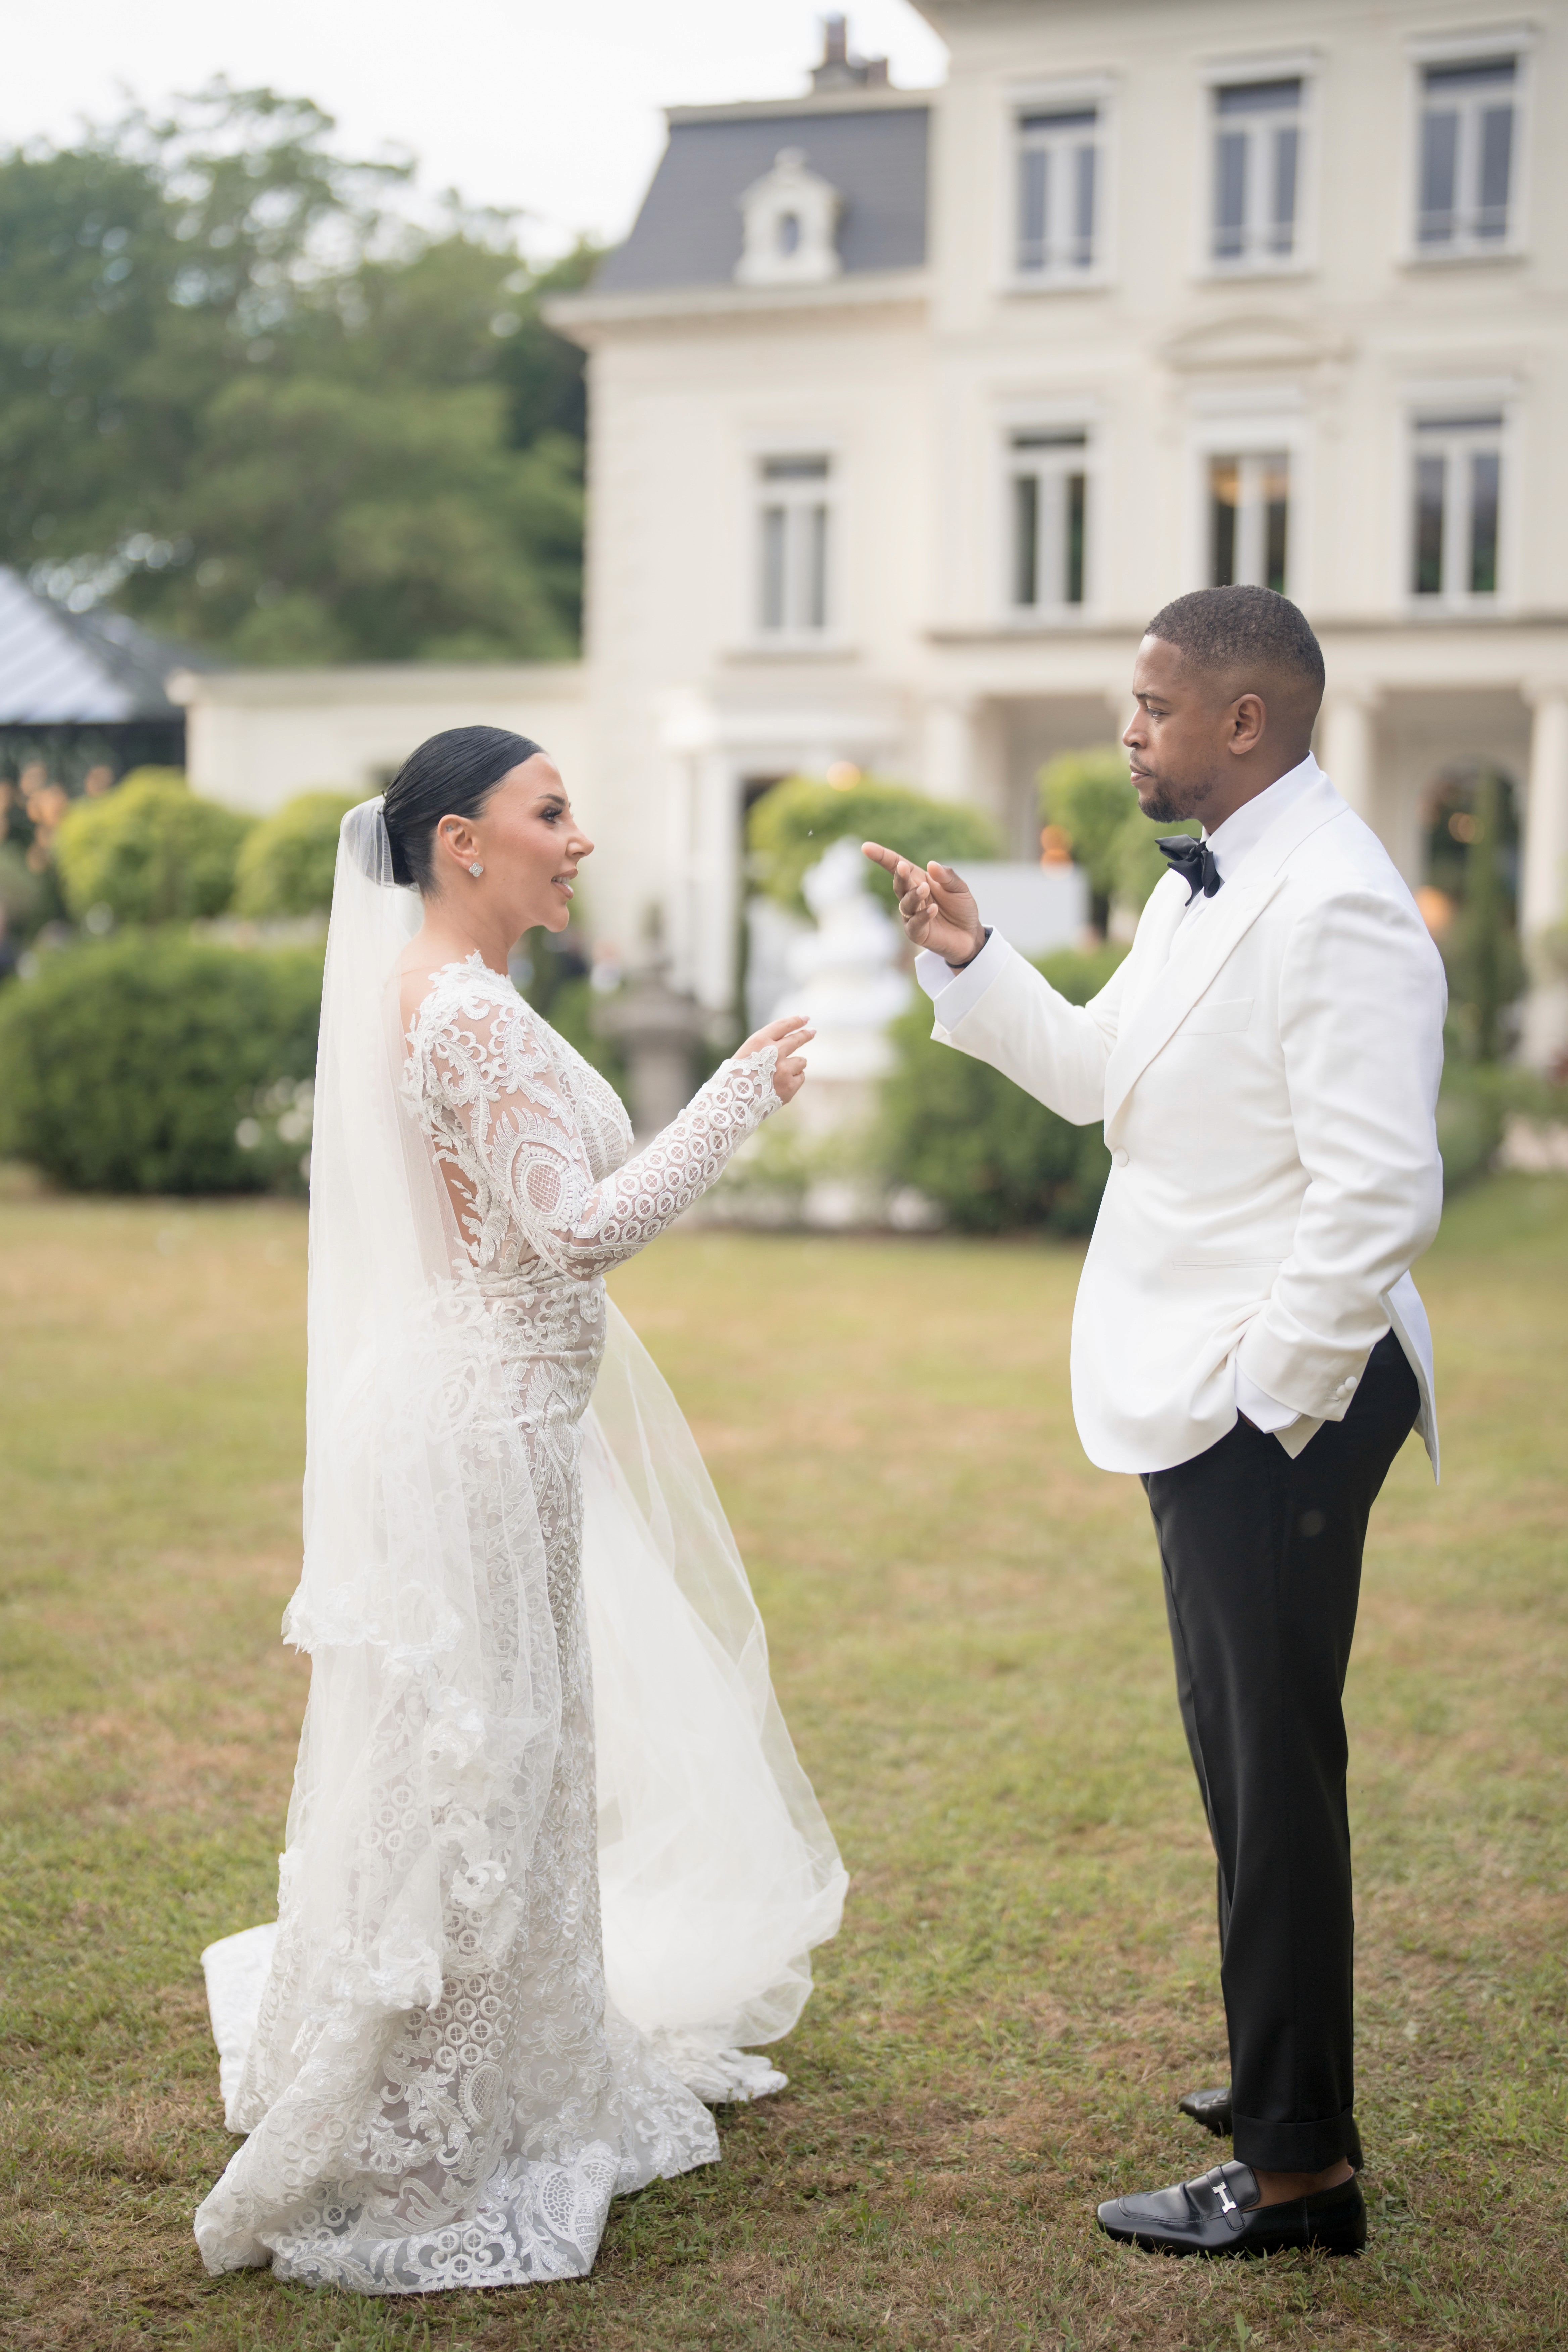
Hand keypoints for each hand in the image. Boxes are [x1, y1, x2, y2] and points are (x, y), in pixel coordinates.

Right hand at [736, 1013, 813, 1105]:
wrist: (733, 1104)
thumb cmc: (735, 1079)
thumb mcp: (745, 1054)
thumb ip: (764, 1047)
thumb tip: (787, 1043)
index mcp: (760, 1041)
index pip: (783, 1026)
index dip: (796, 1021)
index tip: (805, 1018)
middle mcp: (775, 1052)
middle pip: (797, 1039)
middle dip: (806, 1034)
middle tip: (812, 1032)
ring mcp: (784, 1069)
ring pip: (801, 1060)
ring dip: (796, 1064)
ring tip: (781, 1074)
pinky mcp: (791, 1085)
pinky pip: (801, 1077)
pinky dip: (795, 1079)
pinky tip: (782, 1085)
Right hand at [861, 843, 984, 966]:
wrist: (970, 935)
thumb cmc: (961, 908)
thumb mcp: (959, 888)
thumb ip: (947, 876)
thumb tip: (931, 864)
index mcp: (919, 880)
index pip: (897, 866)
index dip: (882, 857)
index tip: (866, 848)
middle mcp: (911, 897)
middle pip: (899, 884)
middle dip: (899, 876)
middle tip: (902, 868)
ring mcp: (912, 916)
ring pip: (906, 903)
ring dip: (913, 895)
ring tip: (925, 889)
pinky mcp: (917, 933)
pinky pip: (915, 923)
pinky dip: (923, 915)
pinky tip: (933, 909)